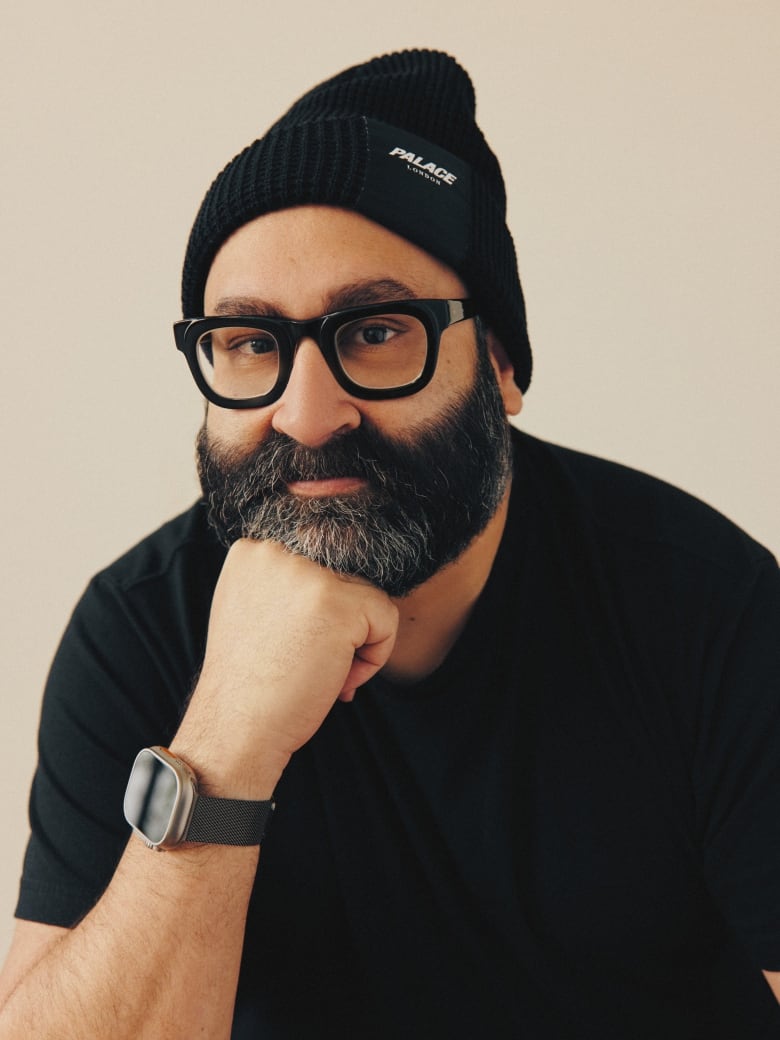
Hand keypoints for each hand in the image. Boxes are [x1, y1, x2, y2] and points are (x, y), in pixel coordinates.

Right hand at [172, 540, 397, 795]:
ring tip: (315, 672)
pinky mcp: (338, 602)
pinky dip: (374, 658)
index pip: (320, 567)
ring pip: (366, 598)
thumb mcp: (256, 612)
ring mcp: (307, 574)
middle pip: (345, 581)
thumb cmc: (251, 683)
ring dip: (354, 642)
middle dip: (336, 628)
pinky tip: (335, 680)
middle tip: (302, 665)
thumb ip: (289, 585)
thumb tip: (344, 571)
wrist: (236, 728)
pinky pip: (385, 619)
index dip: (315, 615)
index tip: (288, 647)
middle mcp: (276, 552)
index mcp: (253, 551)